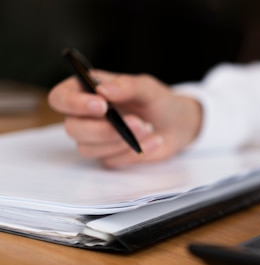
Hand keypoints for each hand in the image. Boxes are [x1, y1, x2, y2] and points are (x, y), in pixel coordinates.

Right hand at [48, 70, 201, 167]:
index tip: (101, 105)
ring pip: (88, 148)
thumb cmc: (157, 101)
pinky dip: (133, 152)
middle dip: (104, 129)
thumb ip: (126, 85)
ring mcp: (94, 138)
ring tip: (148, 128)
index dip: (74, 104)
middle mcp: (84, 116)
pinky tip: (153, 141)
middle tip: (136, 122)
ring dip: (120, 141)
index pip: (60, 98)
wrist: (177, 125)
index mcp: (86, 91)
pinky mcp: (108, 156)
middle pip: (73, 129)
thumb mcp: (147, 87)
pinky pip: (110, 160)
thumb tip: (102, 90)